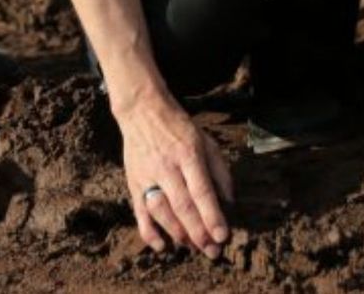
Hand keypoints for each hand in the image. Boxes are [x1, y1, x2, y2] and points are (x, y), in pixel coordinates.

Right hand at [117, 96, 233, 257]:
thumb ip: (220, 171)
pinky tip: (162, 246)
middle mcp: (167, 166)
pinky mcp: (133, 183)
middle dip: (199, 233)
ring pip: (161, 212)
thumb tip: (230, 202)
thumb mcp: (206, 141)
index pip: (202, 190)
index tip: (223, 237)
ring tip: (193, 246)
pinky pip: (139, 213)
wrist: (143, 111)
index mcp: (188, 154)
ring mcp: (147, 175)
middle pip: (183, 206)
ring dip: (178, 234)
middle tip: (213, 252)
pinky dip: (149, 232)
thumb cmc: (180, 129)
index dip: (212, 216)